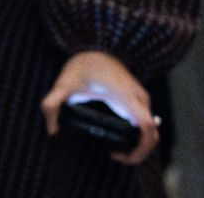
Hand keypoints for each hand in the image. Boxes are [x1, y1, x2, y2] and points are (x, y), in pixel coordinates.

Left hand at [39, 50, 160, 165]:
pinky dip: (137, 135)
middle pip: (151, 134)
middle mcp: (138, 98)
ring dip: (138, 145)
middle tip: (115, 157)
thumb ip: (51, 105)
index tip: (119, 155)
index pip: (147, 127)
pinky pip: (145, 122)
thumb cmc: (82, 65)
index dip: (140, 148)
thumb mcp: (63, 84)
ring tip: (115, 151)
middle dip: (138, 153)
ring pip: (150, 129)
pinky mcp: (137, 99)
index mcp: (124, 96)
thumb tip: (51, 130)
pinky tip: (119, 139)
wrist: (96, 46)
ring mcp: (140, 98)